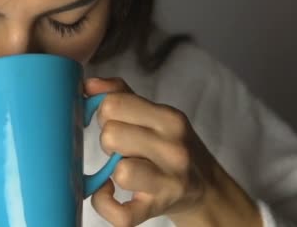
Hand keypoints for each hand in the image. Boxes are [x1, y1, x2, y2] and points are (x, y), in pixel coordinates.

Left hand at [85, 77, 261, 226]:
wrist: (207, 189)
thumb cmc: (171, 146)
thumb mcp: (156, 115)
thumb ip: (121, 94)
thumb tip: (88, 84)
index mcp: (169, 119)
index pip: (114, 103)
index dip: (104, 112)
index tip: (112, 120)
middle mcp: (173, 149)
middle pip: (111, 135)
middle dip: (107, 140)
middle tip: (119, 147)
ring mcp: (168, 181)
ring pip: (120, 171)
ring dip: (111, 171)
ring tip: (120, 168)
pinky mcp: (157, 208)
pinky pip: (120, 213)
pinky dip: (105, 204)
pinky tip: (108, 191)